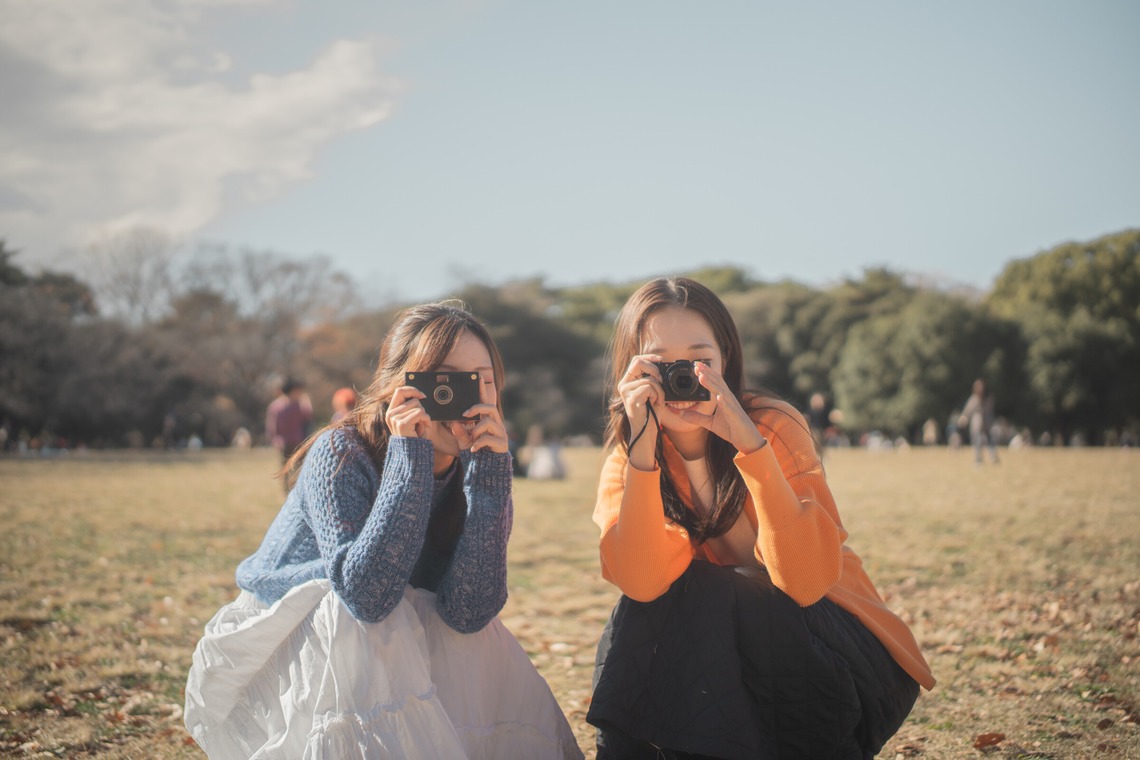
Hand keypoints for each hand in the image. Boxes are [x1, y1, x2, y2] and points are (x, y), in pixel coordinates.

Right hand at [385, 386, 429, 437]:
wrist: (413, 454)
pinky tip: (426, 427)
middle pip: (412, 399)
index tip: (422, 396)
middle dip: (422, 408)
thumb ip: (411, 407)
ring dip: (424, 416)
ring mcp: (395, 419)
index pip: (399, 391)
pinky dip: (426, 419)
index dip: (412, 390)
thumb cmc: (414, 436)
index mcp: (391, 411)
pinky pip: (420, 413)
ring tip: (421, 426)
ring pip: (418, 405)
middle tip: (422, 419)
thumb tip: (420, 394)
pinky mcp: (402, 423)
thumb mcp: (411, 419)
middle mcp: (390, 414)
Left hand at [448, 375, 507, 453]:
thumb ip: (460, 433)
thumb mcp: (464, 441)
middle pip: (489, 407)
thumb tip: (455, 424)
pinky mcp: (502, 443)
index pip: (484, 401)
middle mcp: (496, 424)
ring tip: (471, 438)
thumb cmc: (476, 451)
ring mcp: (500, 433)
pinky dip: (479, 443)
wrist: (487, 468)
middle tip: (465, 414)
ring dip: (476, 429)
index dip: (482, 389)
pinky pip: (489, 438)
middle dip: (476, 408)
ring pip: (489, 422)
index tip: (477, 377)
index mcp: (487, 420)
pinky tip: (474, 449)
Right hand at [617, 354, 663, 468]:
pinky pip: (650, 387)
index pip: (636, 360)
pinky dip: (658, 395)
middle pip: (638, 362)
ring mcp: (626, 391)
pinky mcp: (631, 398)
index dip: (650, 357)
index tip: (661, 360)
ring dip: (660, 390)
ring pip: (649, 379)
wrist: (646, 433)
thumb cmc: (651, 414)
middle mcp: (624, 385)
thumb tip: (660, 364)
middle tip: (661, 382)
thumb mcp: (653, 392)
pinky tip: (655, 404)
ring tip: (657, 401)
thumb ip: (653, 378)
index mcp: (628, 382)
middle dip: (654, 369)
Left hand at [675, 362, 765, 453]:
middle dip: (707, 373)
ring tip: (701, 377)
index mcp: (724, 398)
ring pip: (722, 392)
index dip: (706, 372)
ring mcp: (733, 407)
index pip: (715, 381)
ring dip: (712, 384)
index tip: (695, 365)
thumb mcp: (711, 423)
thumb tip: (682, 414)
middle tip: (696, 364)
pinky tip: (718, 397)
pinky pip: (729, 409)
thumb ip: (698, 418)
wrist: (747, 440)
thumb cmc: (731, 429)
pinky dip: (724, 402)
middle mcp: (729, 399)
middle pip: (718, 382)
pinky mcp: (736, 417)